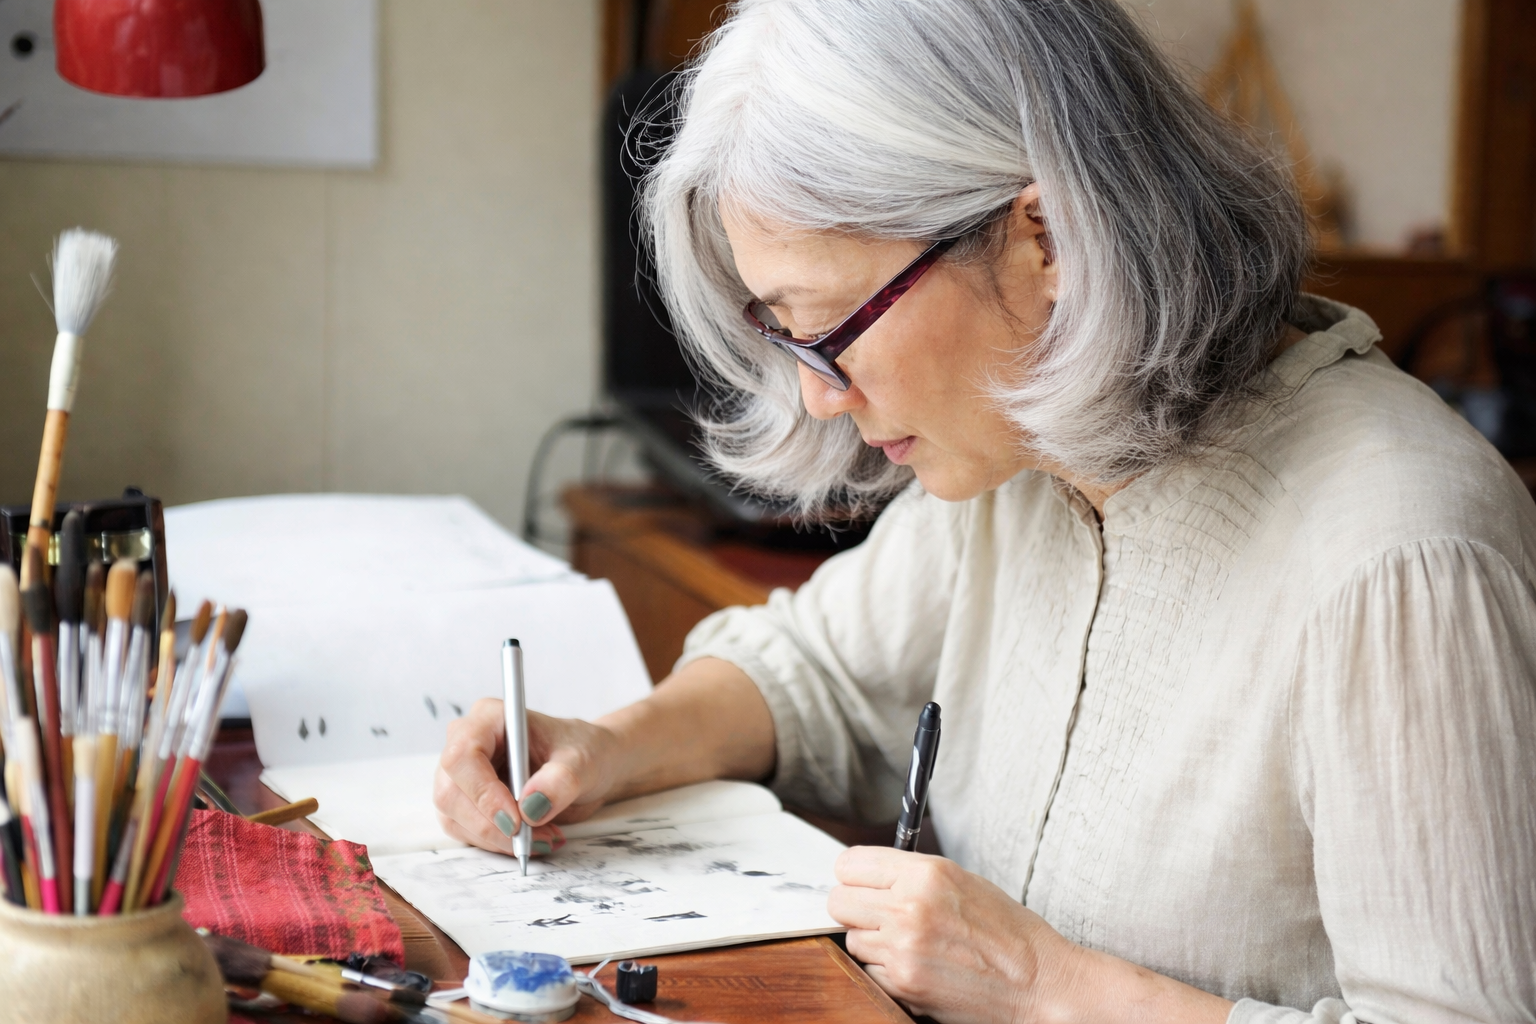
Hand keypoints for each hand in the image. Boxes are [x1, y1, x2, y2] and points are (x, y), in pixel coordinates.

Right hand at [433, 697, 623, 856]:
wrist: (588, 768)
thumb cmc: (584, 751)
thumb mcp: (583, 761)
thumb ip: (561, 780)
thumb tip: (531, 806)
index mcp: (491, 718)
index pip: (463, 755)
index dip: (482, 792)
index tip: (514, 820)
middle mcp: (468, 744)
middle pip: (451, 792)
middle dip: (491, 825)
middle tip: (533, 838)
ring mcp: (464, 775)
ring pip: (455, 818)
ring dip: (497, 839)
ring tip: (543, 838)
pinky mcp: (468, 803)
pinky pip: (467, 832)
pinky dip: (498, 844)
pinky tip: (532, 839)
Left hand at [829, 847, 1232, 1023]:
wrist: (1040, 983)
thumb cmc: (1009, 931)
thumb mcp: (962, 880)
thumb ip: (911, 873)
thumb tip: (868, 873)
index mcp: (925, 874)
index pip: (849, 864)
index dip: (853, 874)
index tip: (859, 881)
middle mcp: (908, 909)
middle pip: (838, 901)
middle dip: (854, 906)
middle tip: (875, 913)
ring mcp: (902, 950)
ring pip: (851, 939)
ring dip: (870, 940)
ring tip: (906, 941)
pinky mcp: (903, 985)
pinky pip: (868, 971)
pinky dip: (882, 969)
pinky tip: (912, 964)